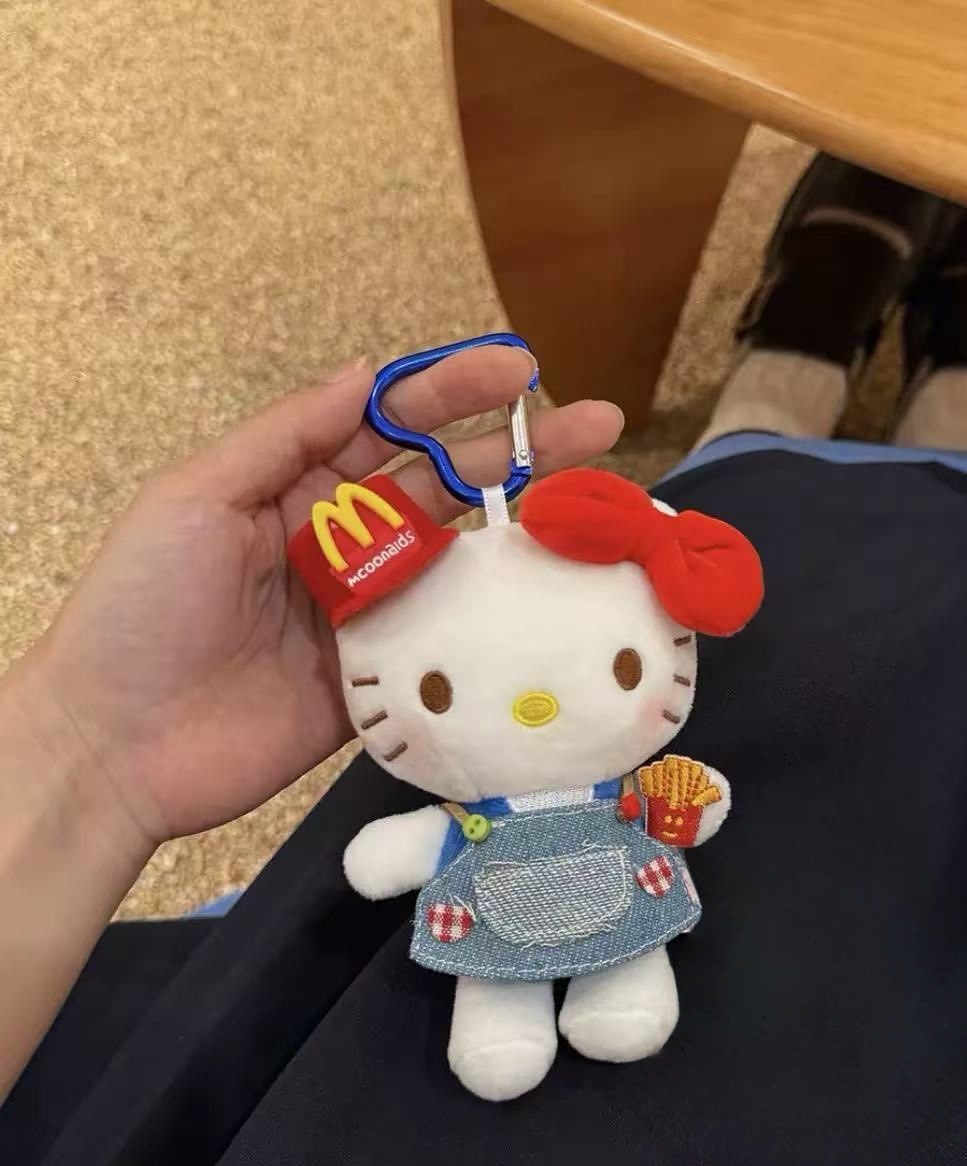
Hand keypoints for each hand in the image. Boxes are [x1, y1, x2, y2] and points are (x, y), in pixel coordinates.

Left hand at [3, 347, 622, 845]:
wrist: (118, 746)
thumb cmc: (144, 607)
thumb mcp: (198, 498)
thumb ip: (286, 436)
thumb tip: (365, 372)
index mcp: (297, 491)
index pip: (390, 426)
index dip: (455, 392)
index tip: (522, 369)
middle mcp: (344, 545)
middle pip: (445, 485)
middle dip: (520, 450)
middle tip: (600, 426)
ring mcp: (370, 614)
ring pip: (462, 560)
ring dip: (527, 530)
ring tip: (598, 506)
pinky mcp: (387, 680)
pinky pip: (450, 642)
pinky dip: (502, 620)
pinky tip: (557, 599)